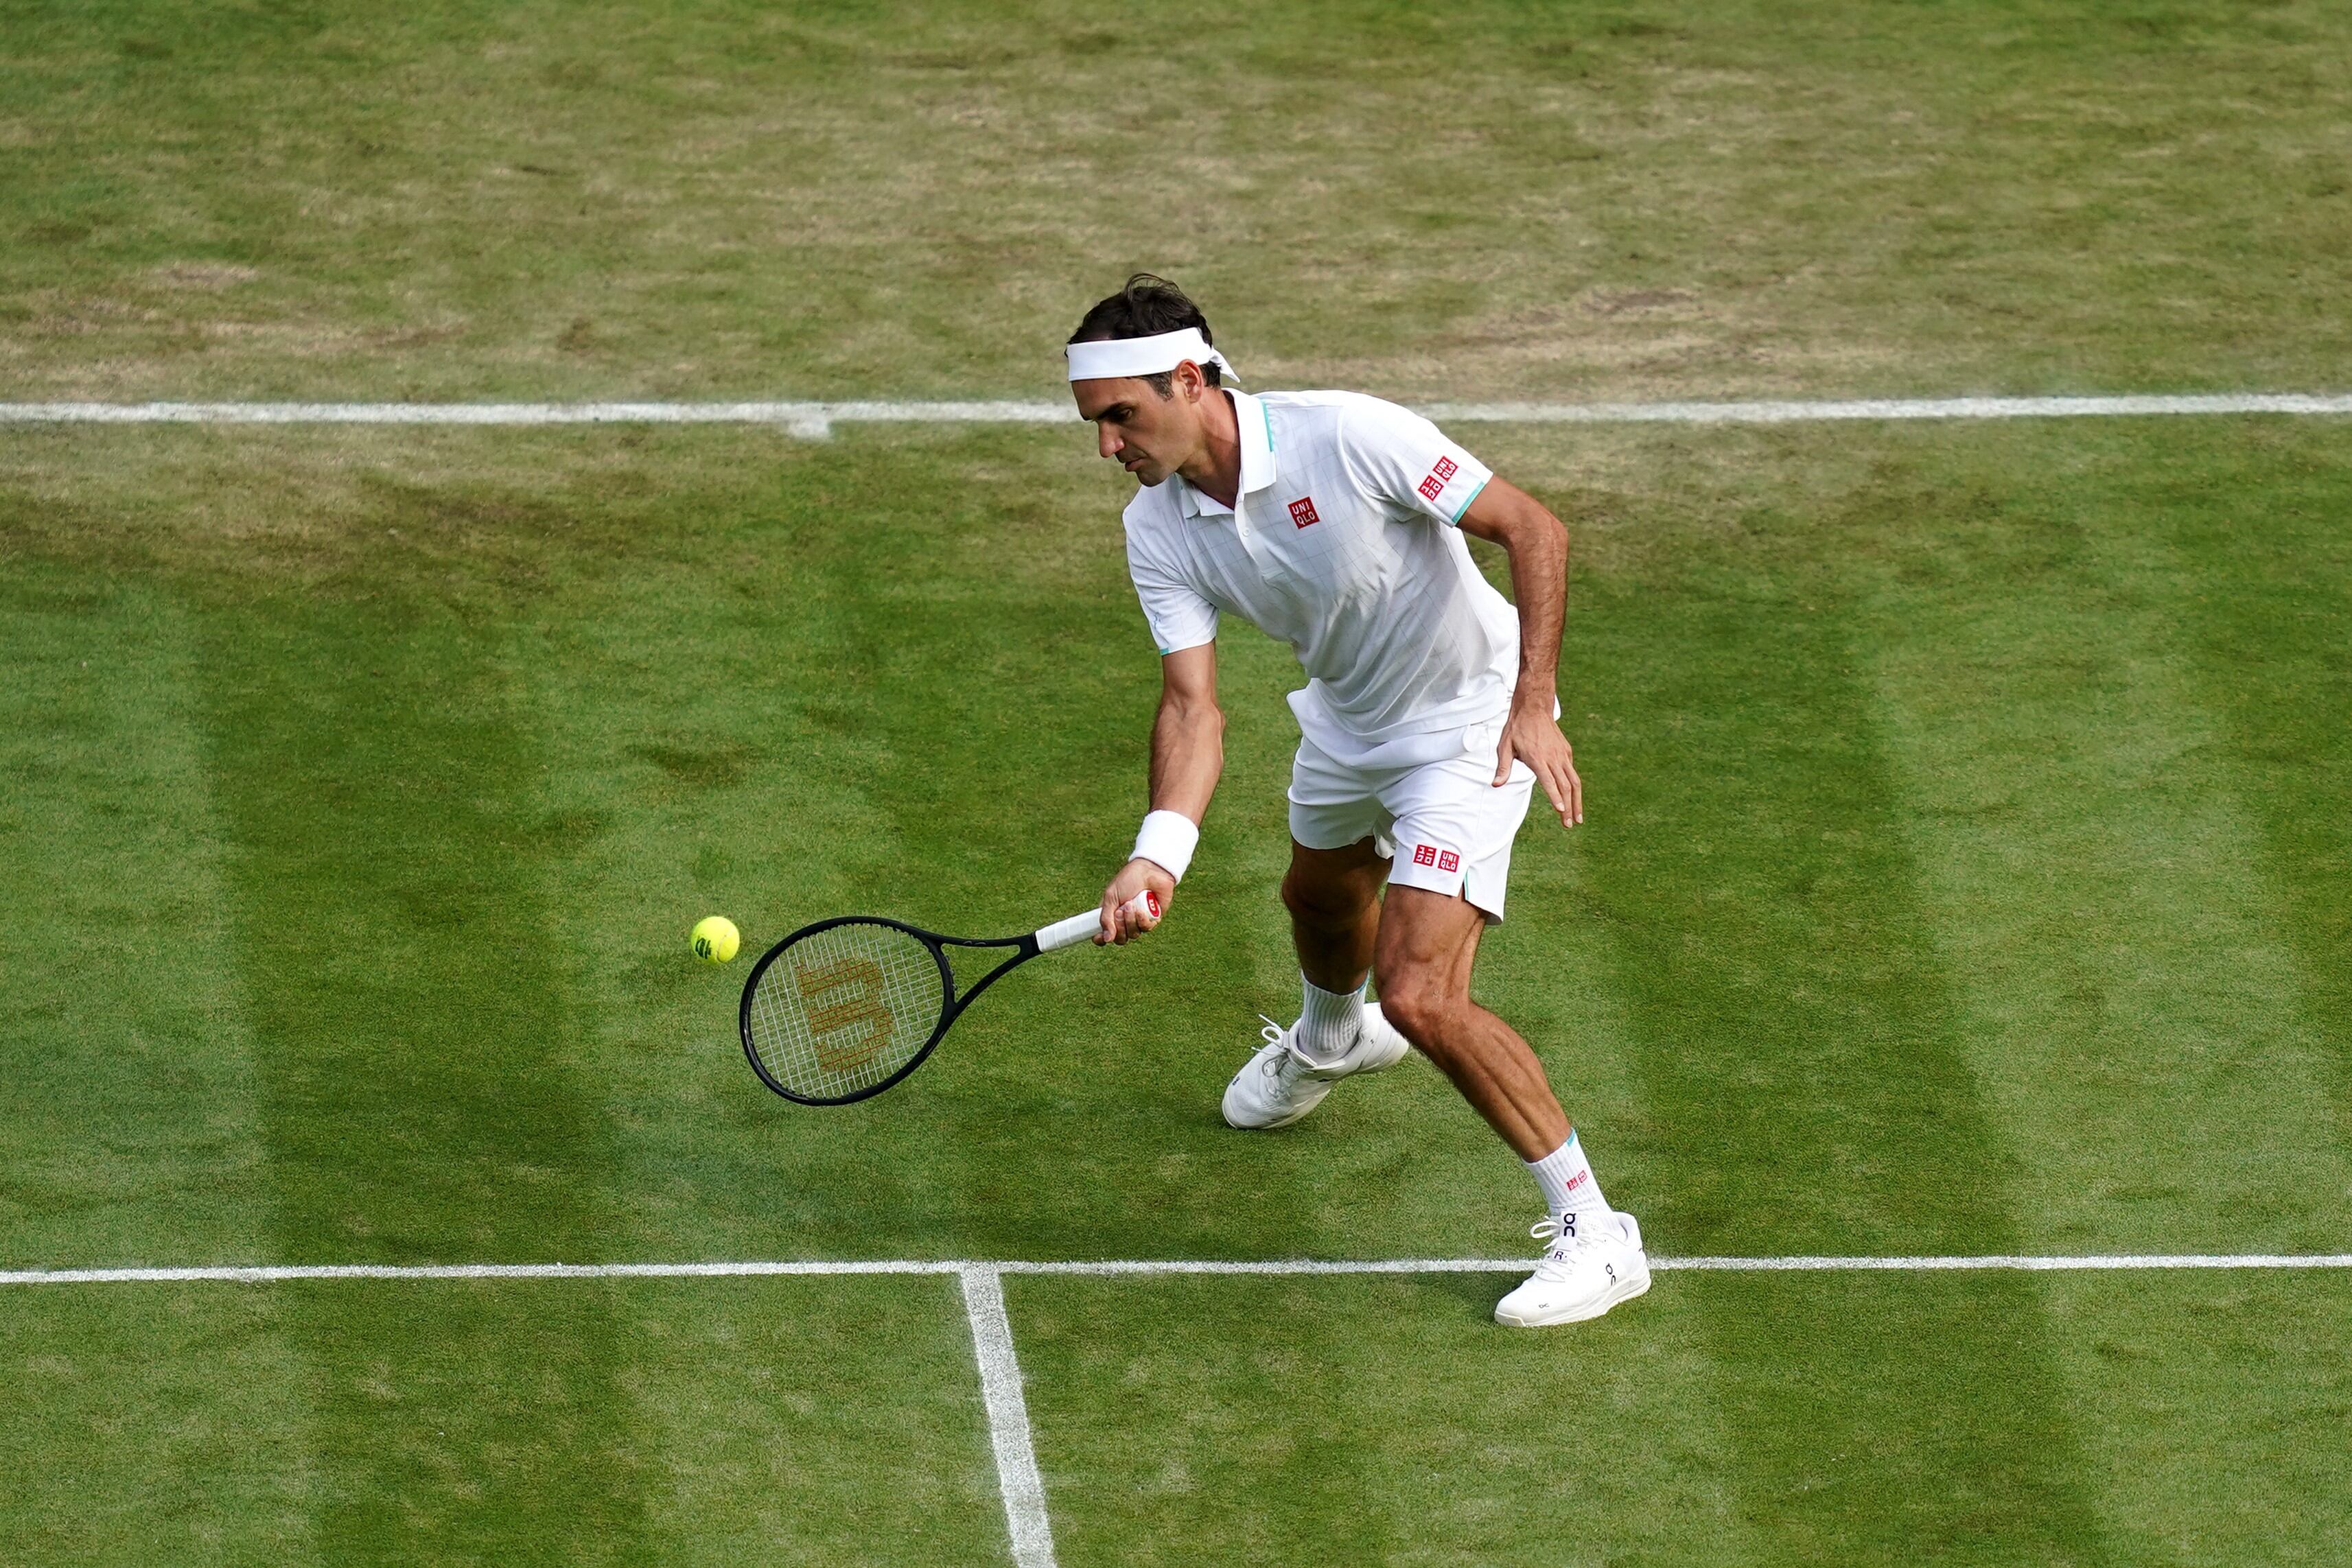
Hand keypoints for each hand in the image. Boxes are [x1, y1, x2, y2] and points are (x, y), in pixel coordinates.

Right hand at [1097, 858, 1174, 944]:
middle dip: (1119, 926)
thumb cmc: (1129, 880)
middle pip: (1120, 939)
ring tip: (1131, 904)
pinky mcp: (1152, 919)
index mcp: (1111, 914)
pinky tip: (1141, 910)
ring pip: (1133, 935)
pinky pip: (1146, 929)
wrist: (1150, 871)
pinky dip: (1142, 920)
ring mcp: (1139, 921)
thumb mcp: (1111, 897)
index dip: (1101, 939)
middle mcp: (1124, 920)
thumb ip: (1106, 918)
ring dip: (1130, 921)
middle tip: (1119, 911)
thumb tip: (1106, 939)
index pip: (1104, 934)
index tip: (1100, 937)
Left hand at [1494, 699, 1582, 826]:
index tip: (1561, 811)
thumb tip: (1496, 784)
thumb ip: (1503, 767)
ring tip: (1578, 818)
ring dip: (1577, 801)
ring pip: (1574, 781)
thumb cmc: (1517, 728)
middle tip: (1569, 824)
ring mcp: (1562, 754)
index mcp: (1537, 759)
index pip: (1550, 782)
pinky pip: (1572, 771)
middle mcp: (1553, 758)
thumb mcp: (1504, 747)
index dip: (1555, 797)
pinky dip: (1574, 786)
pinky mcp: (1567, 751)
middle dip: (1568, 807)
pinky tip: (1573, 798)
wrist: (1534, 707)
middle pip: (1565, 786)